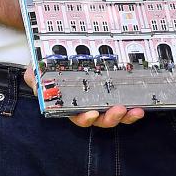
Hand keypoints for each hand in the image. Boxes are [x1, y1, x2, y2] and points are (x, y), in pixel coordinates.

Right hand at [24, 68, 143, 127]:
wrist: (61, 56)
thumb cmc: (49, 67)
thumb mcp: (37, 70)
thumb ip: (34, 76)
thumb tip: (33, 77)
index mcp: (68, 105)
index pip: (77, 116)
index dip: (85, 118)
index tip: (91, 114)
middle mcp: (86, 107)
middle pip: (100, 120)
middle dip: (110, 118)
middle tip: (119, 110)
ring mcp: (102, 102)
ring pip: (115, 115)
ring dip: (126, 116)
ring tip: (135, 110)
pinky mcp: (116, 94)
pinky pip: (126, 105)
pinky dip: (134, 107)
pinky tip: (142, 104)